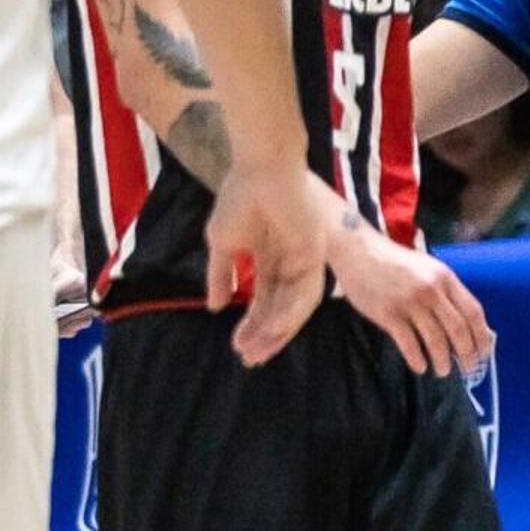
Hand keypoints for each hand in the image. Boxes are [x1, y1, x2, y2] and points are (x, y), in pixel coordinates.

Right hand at [205, 158, 341, 363]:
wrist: (260, 172)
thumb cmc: (239, 200)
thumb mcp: (222, 244)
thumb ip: (221, 275)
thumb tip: (214, 305)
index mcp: (268, 257)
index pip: (261, 299)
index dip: (249, 323)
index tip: (235, 345)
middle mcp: (289, 262)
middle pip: (279, 309)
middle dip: (263, 334)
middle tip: (248, 359)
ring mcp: (304, 259)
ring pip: (294, 307)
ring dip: (276, 331)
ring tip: (256, 350)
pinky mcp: (315, 254)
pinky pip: (306, 292)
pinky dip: (290, 312)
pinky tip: (273, 329)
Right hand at [331, 216, 493, 374]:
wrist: (357, 252)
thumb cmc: (394, 262)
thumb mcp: (428, 269)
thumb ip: (446, 292)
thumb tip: (466, 324)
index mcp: (445, 279)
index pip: (473, 313)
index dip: (481, 336)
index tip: (483, 353)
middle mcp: (430, 291)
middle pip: (458, 330)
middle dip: (466, 354)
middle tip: (467, 370)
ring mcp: (408, 302)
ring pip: (435, 340)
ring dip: (442, 361)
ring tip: (442, 371)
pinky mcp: (386, 313)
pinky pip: (407, 343)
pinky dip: (416, 359)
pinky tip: (419, 366)